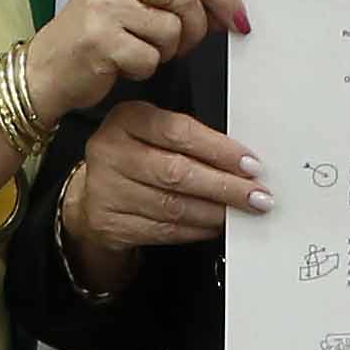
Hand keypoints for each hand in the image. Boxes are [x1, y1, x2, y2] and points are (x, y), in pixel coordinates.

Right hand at [18, 0, 245, 125]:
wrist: (47, 68)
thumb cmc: (96, 35)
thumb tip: (228, 8)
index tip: (239, 18)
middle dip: (194, 29)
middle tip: (179, 44)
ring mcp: (104, 3)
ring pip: (173, 31)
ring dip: (165, 51)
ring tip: (139, 49)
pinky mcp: (100, 37)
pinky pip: (151, 58)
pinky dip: (144, 68)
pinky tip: (122, 63)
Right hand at [60, 99, 267, 275]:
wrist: (94, 192)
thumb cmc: (134, 156)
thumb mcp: (153, 132)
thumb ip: (190, 139)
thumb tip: (242, 162)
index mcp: (127, 119)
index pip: (179, 132)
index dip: (220, 150)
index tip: (250, 164)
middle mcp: (111, 152)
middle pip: (177, 172)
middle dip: (224, 187)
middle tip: (255, 195)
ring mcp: (107, 190)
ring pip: (173, 206)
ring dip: (214, 212)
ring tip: (239, 212)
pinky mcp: (110, 223)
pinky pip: (163, 230)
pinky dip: (196, 230)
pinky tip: (213, 225)